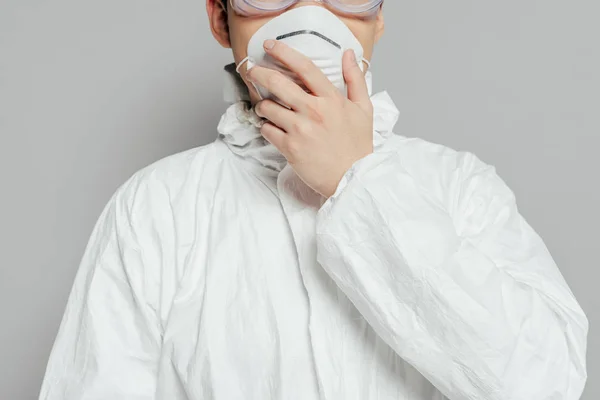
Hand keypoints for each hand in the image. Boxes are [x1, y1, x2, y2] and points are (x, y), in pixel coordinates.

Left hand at [247, 39, 373, 197]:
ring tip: (267, 108)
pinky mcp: (290, 148)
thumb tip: (349, 54)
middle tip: (252, 71)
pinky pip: (267, 130)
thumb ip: (355, 79)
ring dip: (263, 105)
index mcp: (332, 100)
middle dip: (259, 73)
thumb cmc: (358, 146)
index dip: (284, 52)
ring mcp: (300, 130)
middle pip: (278, 83)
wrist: (353, 178)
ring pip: (268, 107)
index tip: (270, 46)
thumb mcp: (364, 109)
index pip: (305, 68)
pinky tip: (272, 128)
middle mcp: (314, 111)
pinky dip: (265, 127)